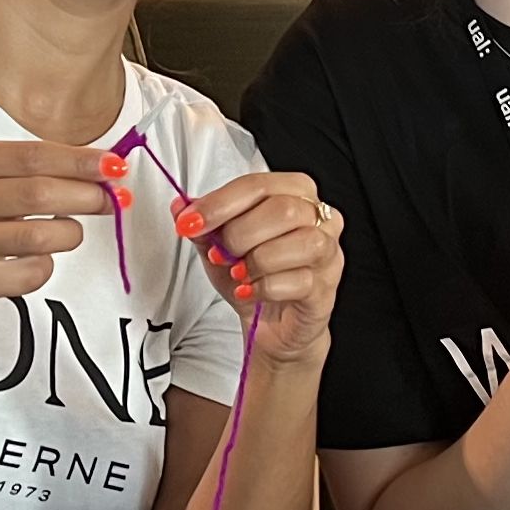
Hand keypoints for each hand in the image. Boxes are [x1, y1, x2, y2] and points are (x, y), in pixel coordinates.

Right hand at [0, 139, 114, 324]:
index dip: (80, 161)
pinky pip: (31, 273)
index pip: (31, 154)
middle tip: (109, 199)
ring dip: (69, 234)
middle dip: (86, 196)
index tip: (113, 165)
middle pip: (38, 192)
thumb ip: (28, 171)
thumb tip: (99, 172)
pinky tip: (34, 260)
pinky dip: (45, 267)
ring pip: (40, 236)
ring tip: (68, 231)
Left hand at [178, 170, 343, 365]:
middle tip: (220, 254)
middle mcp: (319, 218)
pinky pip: (299, 281)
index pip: (258, 185)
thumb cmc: (253, 276)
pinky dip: (265, 288)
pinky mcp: (326, 287)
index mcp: (294, 193)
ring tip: (238, 274)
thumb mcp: (218, 246)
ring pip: (299, 242)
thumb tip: (181, 206)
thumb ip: (202, 225)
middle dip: (240, 234)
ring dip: (256, 261)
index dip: (220, 203)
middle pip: (283, 209)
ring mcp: (328, 252)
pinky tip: (251, 292)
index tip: (190, 221)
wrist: (271, 323)